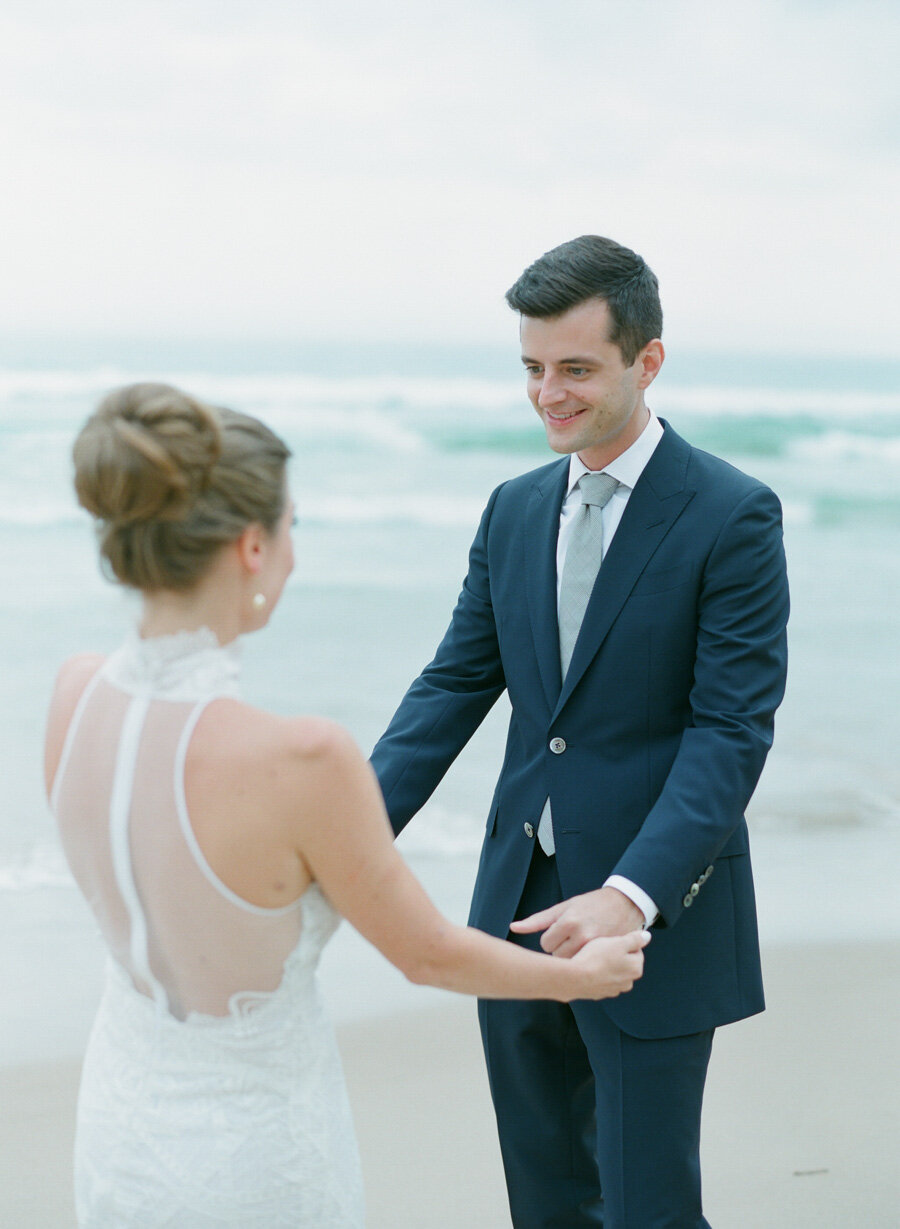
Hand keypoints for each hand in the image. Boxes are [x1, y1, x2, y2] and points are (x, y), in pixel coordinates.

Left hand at [510, 885, 645, 956]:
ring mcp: (596, 946)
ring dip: (574, 957)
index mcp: (568, 922)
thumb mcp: (564, 907)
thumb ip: (538, 920)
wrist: (625, 903)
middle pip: (557, 957)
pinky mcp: (608, 954)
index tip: (560, 933)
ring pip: (572, 965)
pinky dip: (588, 961)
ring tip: (582, 944)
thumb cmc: (590, 904)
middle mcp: (581, 936)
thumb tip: (513, 927)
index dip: (551, 939)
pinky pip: (588, 967)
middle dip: (561, 949)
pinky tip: (593, 951)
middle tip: (572, 938)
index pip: (546, 944)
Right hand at [570, 929, 649, 999]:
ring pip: (613, 971)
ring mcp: (614, 990)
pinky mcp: (600, 993)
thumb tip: (647, 936)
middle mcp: (628, 982)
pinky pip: (602, 979)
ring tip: (593, 958)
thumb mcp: (618, 942)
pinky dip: (597, 974)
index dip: (623, 942)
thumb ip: (635, 939)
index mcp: (636, 969)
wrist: (575, 978)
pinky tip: (588, 967)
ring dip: (606, 965)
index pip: (636, 950)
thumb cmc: (596, 958)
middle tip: (601, 948)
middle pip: (625, 962)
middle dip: (615, 954)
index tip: (612, 941)